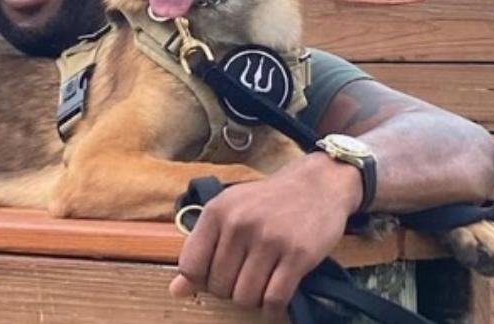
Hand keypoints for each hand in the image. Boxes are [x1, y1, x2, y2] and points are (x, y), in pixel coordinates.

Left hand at [169, 154, 362, 317]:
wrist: (317, 184)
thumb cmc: (268, 202)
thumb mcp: (229, 213)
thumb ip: (202, 249)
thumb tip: (176, 291)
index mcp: (217, 212)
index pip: (190, 266)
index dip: (201, 280)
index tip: (216, 275)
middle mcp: (240, 224)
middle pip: (219, 286)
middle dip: (230, 290)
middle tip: (245, 277)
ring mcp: (269, 240)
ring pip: (245, 297)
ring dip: (252, 300)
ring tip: (261, 285)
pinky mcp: (297, 255)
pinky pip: (274, 299)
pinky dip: (272, 309)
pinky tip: (274, 301)